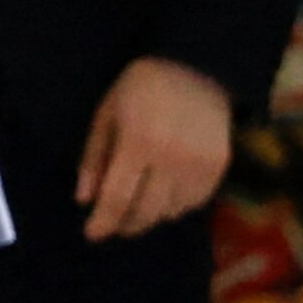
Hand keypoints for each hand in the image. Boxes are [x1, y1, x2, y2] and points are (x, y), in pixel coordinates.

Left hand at [72, 55, 234, 240]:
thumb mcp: (107, 115)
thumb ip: (94, 158)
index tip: (92, 234)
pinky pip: (194, 203)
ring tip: (141, 201)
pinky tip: (166, 191)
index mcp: (138, 142)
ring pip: (170, 212)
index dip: (103, 222)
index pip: (118, 198)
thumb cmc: (141, 89)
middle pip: (145, 212)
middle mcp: (172, 159)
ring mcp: (199, 165)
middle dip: (126, 223)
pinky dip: (176, 205)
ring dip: (151, 213)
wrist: (196, 67)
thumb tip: (84, 200)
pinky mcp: (218, 167)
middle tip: (115, 222)